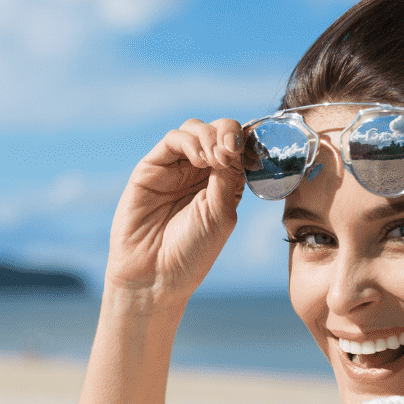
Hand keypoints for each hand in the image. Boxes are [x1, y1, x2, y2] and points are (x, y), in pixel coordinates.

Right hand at [105, 118, 244, 304]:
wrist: (155, 274)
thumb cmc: (191, 251)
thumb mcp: (221, 213)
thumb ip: (227, 177)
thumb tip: (231, 144)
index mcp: (222, 184)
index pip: (237, 147)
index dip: (245, 141)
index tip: (251, 153)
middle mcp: (199, 172)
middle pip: (218, 131)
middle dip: (229, 133)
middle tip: (230, 152)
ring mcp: (175, 168)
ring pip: (196, 128)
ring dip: (210, 136)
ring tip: (215, 159)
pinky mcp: (151, 167)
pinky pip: (173, 139)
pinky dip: (190, 141)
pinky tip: (199, 160)